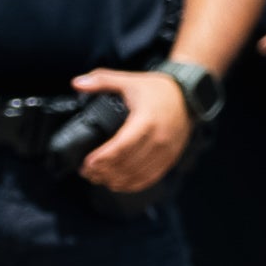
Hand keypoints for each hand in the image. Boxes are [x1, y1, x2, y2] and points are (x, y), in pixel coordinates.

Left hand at [72, 66, 195, 192]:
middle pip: (128, 163)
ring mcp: (166, 151)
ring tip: (97, 178)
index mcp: (146, 120)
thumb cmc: (157, 90)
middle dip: (103, 171)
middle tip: (86, 172)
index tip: (87, 163)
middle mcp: (159, 138)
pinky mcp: (170, 159)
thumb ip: (101, 80)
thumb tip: (76, 83)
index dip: (103, 158)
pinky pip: (150, 178)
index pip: (122, 146)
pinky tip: (117, 184)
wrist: (188, 96)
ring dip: (115, 180)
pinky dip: (132, 184)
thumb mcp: (129, 80)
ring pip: (138, 174)